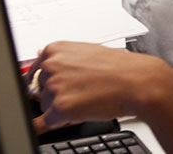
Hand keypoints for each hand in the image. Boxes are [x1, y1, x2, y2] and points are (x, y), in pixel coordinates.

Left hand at [27, 41, 171, 131]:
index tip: (55, 87)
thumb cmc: (120, 67)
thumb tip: (39, 56)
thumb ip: (62, 56)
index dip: (47, 82)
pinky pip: (48, 122)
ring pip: (46, 106)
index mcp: (56, 50)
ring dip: (62, 107)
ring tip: (88, 98)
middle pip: (41, 90)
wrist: (138, 81)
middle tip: (83, 91)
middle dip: (58, 94)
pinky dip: (62, 121)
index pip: (34, 72)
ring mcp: (54, 86)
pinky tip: (80, 111)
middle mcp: (51, 66)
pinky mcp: (60, 107)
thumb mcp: (88, 51)